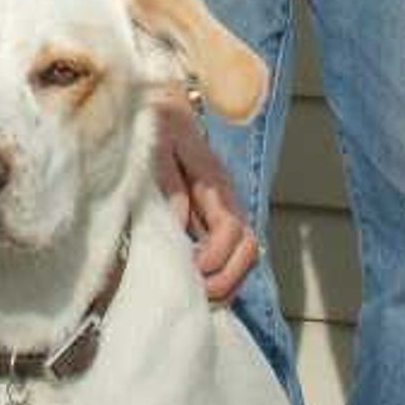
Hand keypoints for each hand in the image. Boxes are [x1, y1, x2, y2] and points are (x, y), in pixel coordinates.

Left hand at [153, 92, 258, 303]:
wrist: (159, 107)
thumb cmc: (156, 125)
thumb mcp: (158, 146)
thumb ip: (168, 182)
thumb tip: (179, 224)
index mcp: (215, 184)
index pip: (232, 227)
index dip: (218, 254)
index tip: (196, 268)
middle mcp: (225, 203)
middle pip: (248, 249)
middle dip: (227, 278)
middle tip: (199, 294)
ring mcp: (222, 215)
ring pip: (243, 258)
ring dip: (226, 284)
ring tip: (199, 298)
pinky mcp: (211, 225)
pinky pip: (227, 258)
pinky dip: (219, 279)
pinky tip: (198, 289)